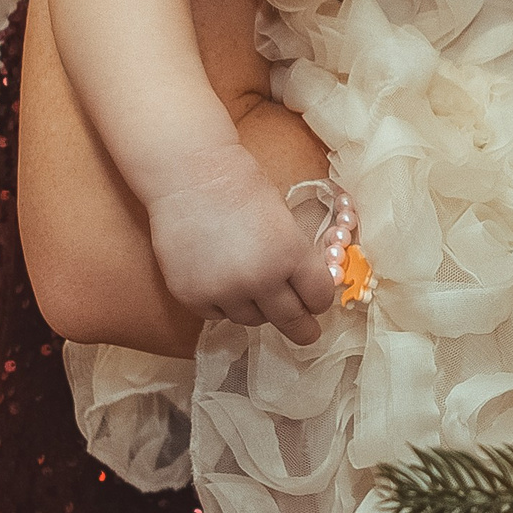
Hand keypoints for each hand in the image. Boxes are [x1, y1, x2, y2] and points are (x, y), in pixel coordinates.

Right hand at [144, 146, 336, 343]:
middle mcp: (260, 279)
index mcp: (291, 255)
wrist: (192, 178)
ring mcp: (223, 292)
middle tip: (308, 334)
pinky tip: (224, 283)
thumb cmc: (244, 188)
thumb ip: (296, 257)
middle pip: (289, 320)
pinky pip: (218, 315)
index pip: (318, 297)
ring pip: (252, 319)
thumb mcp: (286, 221)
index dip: (320, 301)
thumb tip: (306, 288)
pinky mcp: (192, 297)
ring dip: (259, 309)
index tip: (318, 304)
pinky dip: (225, 305)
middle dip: (302, 328)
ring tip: (254, 289)